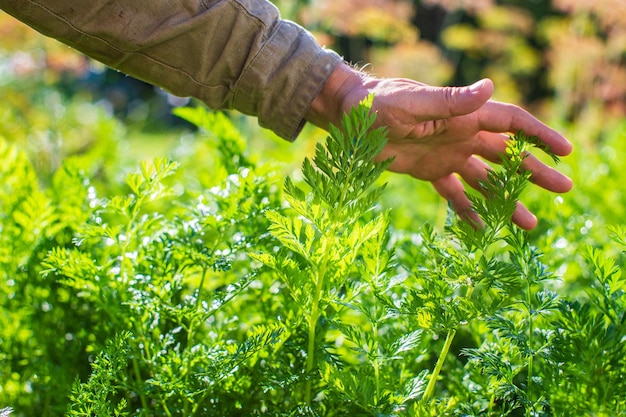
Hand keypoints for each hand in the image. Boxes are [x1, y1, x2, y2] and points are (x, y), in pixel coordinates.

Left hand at [307, 64, 572, 229]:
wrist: (350, 118)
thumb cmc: (379, 103)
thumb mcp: (413, 102)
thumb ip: (448, 102)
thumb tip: (488, 87)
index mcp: (464, 116)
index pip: (511, 123)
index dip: (539, 135)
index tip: (565, 151)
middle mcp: (462, 136)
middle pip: (507, 156)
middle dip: (535, 171)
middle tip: (564, 189)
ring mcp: (448, 156)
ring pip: (486, 181)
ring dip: (507, 201)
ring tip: (530, 225)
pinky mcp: (429, 172)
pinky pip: (454, 195)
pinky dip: (468, 213)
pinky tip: (483, 231)